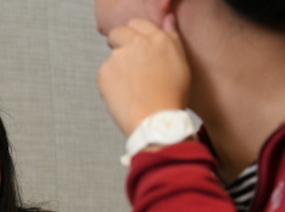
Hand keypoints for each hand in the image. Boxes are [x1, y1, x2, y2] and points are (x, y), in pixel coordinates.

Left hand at [97, 14, 190, 135]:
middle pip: (118, 33)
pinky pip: (104, 74)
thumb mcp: (180, 63)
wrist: (155, 120)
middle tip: (128, 65)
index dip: (135, 35)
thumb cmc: (170, 97)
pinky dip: (110, 84)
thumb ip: (171, 37)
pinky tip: (124, 95)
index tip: (135, 45)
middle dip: (119, 44)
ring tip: (132, 88)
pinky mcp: (104, 72)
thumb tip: (167, 19)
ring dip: (117, 68)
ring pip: (112, 57)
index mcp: (158, 39)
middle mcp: (137, 44)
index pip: (137, 23)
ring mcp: (118, 57)